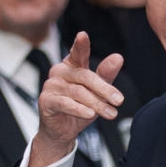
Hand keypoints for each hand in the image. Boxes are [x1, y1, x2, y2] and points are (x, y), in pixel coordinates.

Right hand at [29, 31, 123, 166]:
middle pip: (85, 77)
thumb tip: (118, 57)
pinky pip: (65, 103)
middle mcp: (59, 71)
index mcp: (72, 65)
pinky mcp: (46, 100)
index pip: (78, 53)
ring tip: (111, 113)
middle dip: (104, 89)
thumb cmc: (80, 107)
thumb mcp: (98, 92)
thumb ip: (106, 75)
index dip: (80, 45)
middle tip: (119, 100)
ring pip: (78, 92)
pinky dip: (79, 109)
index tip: (83, 35)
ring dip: (97, 104)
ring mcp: (51, 85)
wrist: (62, 131)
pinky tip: (90, 114)